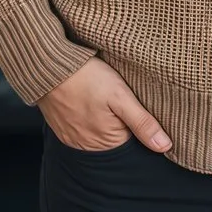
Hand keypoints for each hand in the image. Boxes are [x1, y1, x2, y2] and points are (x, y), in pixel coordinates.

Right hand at [38, 58, 171, 153]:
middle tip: (120, 100)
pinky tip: (89, 100)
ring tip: (103, 99)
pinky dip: (87, 117)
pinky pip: (80, 127)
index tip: (138, 107)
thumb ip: (143, 122)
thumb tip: (164, 147)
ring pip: (97, 132)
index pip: (132, 142)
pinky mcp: (60, 126)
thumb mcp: (121, 96)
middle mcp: (86, 146)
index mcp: (105, 142)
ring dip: (104, 119)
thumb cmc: (86, 78)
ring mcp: (70, 137)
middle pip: (114, 138)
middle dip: (121, 123)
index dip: (139, 125)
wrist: (47, 65)